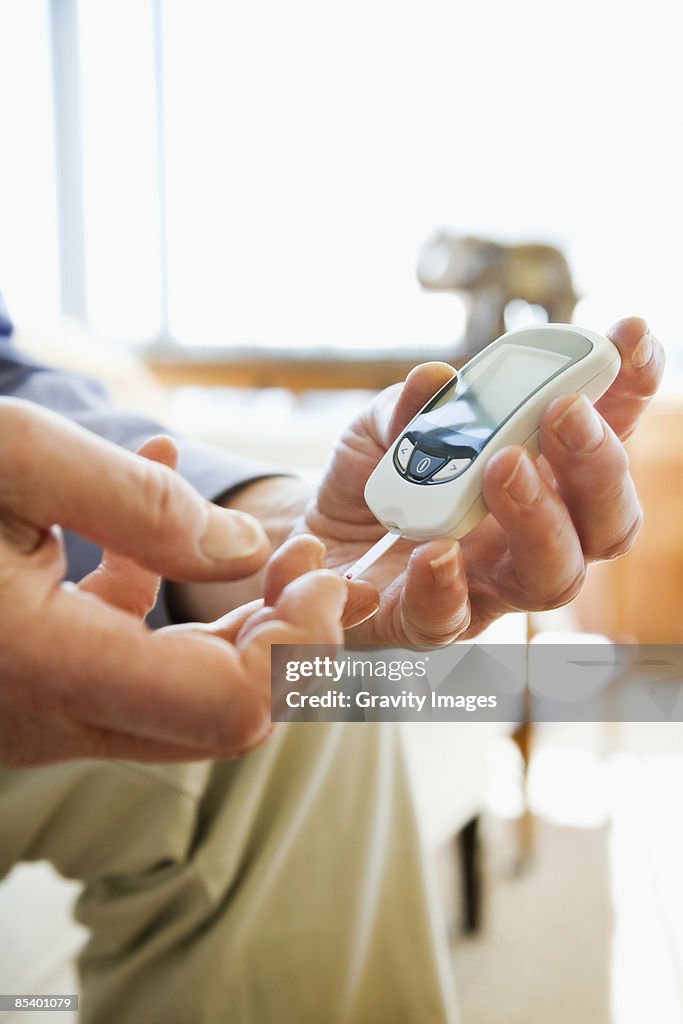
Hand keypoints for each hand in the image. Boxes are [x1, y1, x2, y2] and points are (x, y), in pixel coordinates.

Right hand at [0, 400, 365, 766]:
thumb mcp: (9, 459)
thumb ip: (138, 503)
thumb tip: (246, 548)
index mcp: (43, 667)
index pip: (228, 710)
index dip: (298, 649)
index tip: (317, 573)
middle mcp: (44, 715)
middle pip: (218, 718)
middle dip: (286, 644)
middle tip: (311, 562)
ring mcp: (35, 712)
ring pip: (177, 698)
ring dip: (239, 627)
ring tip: (267, 547)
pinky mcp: (28, 685)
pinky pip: (121, 661)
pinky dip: (163, 602)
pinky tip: (160, 520)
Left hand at [302, 316, 663, 644]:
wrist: (313, 540)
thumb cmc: (373, 480)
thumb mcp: (383, 426)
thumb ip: (411, 406)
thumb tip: (435, 380)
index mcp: (540, 476)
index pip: (606, 436)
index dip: (629, 390)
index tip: (630, 336)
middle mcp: (532, 536)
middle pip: (606, 520)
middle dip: (599, 463)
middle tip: (564, 411)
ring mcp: (489, 586)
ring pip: (554, 577)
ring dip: (541, 520)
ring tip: (505, 465)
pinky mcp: (430, 621)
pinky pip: (451, 619)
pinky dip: (446, 585)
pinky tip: (434, 550)